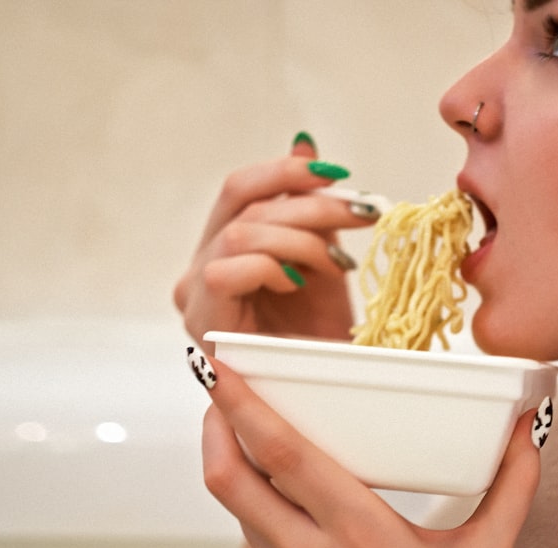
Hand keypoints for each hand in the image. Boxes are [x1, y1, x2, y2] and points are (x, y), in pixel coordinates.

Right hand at [174, 135, 372, 348]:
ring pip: (240, 234)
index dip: (287, 171)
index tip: (339, 174)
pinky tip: (301, 284)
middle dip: (310, 203)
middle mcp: (200, 266)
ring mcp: (195, 294)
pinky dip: (272, 268)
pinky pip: (227, 270)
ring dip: (301, 240)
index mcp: (223, 246)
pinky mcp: (201, 321)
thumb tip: (304, 143)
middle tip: (362, 214)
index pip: (242, 188)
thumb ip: (305, 207)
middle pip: (242, 202)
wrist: (320, 395)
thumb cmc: (318, 336)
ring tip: (338, 264)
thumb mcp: (321, 257)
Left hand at [199, 356, 543, 547]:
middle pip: (234, 483)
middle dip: (217, 428)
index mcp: (364, 534)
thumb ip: (511, 485)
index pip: (285, 457)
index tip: (221, 371)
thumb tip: (529, 428)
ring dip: (240, 473)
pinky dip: (266, 523)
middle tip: (220, 393)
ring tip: (252, 440)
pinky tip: (291, 515)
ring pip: (243, 516)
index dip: (244, 409)